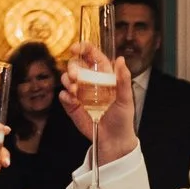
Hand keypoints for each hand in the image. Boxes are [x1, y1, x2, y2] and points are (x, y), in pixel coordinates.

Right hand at [59, 44, 137, 162]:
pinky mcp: (72, 106)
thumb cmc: (122, 118)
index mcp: (104, 75)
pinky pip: (63, 96)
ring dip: (67, 81)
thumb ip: (123, 80)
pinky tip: (71, 100)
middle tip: (75, 75)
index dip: (83, 48)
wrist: (113, 140)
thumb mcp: (126, 98)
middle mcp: (90, 81)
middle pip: (76, 65)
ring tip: (74, 90)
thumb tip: (121, 59)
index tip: (76, 48)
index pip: (92, 56)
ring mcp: (80, 93)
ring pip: (67, 78)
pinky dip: (65, 96)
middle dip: (72, 66)